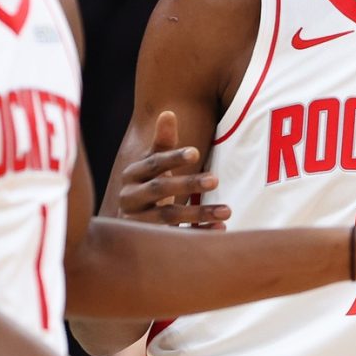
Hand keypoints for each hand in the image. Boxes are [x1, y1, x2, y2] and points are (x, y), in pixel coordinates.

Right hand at [114, 111, 230, 228]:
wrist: (128, 225)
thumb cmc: (148, 186)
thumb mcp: (153, 165)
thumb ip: (162, 143)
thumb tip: (168, 112)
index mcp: (132, 175)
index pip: (153, 163)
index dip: (173, 158)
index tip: (196, 153)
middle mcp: (129, 198)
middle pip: (160, 189)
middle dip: (188, 183)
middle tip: (216, 179)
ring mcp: (137, 223)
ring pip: (168, 217)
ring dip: (199, 212)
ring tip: (228, 210)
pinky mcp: (149, 242)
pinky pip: (176, 238)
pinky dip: (199, 233)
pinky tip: (221, 229)